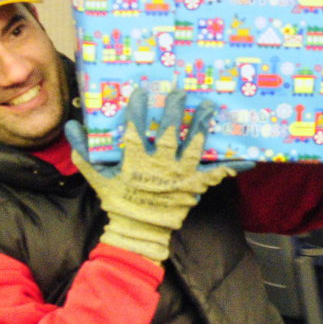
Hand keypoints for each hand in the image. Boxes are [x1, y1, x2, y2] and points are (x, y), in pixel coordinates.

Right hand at [66, 89, 249, 261]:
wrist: (139, 232)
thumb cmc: (118, 202)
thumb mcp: (97, 177)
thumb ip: (84, 151)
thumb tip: (72, 126)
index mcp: (135, 161)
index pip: (135, 129)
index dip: (137, 109)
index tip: (140, 92)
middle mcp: (160, 166)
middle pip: (169, 132)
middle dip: (174, 110)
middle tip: (180, 91)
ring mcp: (180, 175)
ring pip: (193, 144)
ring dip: (201, 124)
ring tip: (208, 105)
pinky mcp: (195, 185)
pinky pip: (216, 173)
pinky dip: (233, 165)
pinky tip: (250, 156)